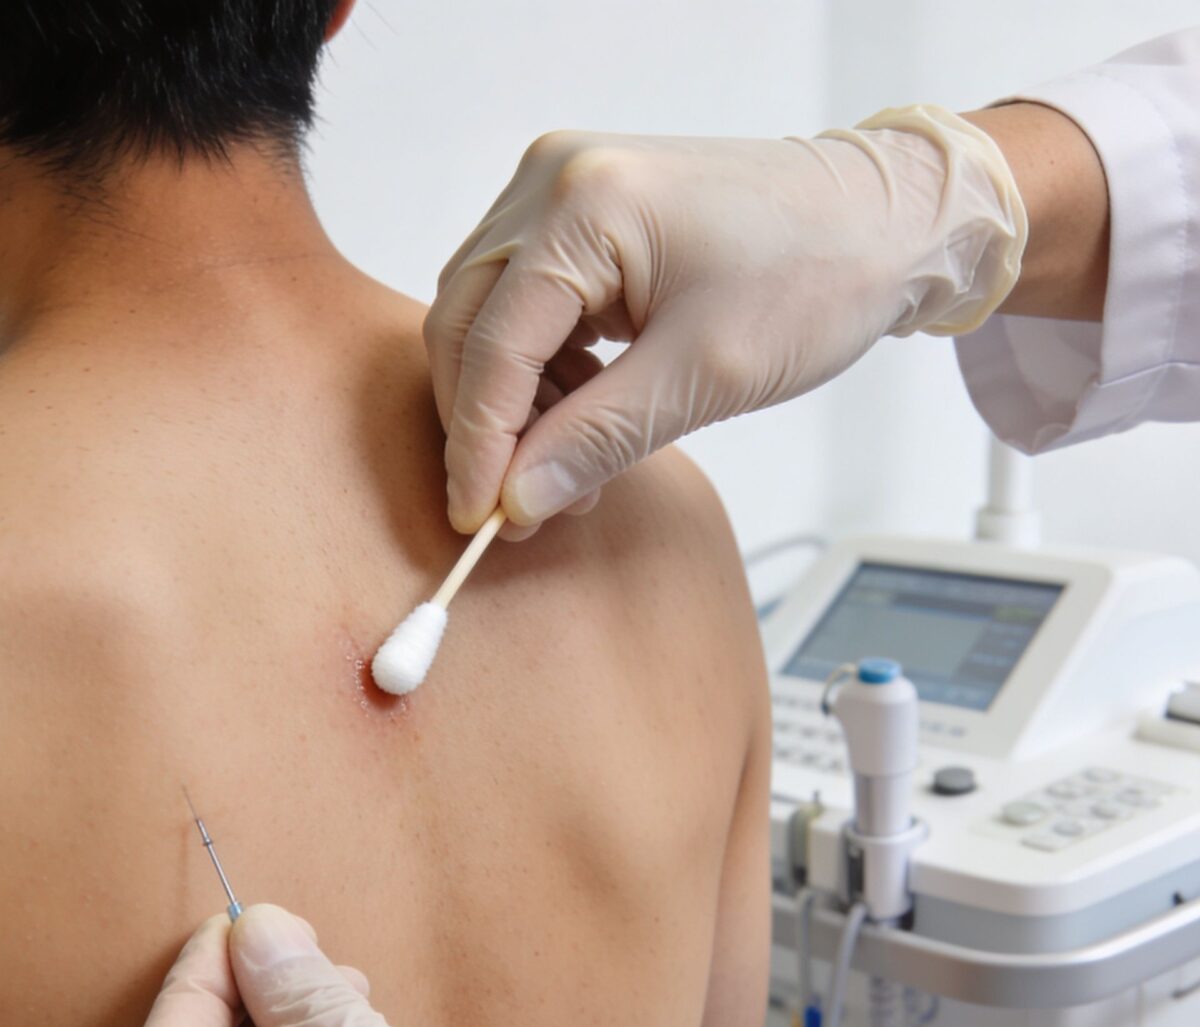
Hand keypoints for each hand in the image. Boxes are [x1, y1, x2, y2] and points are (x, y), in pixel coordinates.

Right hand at [426, 109, 1023, 533]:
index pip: (493, 343)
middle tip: (521, 502)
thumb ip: (598, 439)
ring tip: (569, 463)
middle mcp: (553, 179)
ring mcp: (561, 188)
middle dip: (488, 422)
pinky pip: (521, 301)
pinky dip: (539, 368)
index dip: (479, 443)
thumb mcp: (708, 374)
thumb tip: (518, 499)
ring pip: (484, 316)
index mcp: (585, 204)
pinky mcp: (578, 212)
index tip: (478, 519)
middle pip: (466, 322)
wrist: (888, 217)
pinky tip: (581, 411)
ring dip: (512, 400)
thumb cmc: (821, 272)